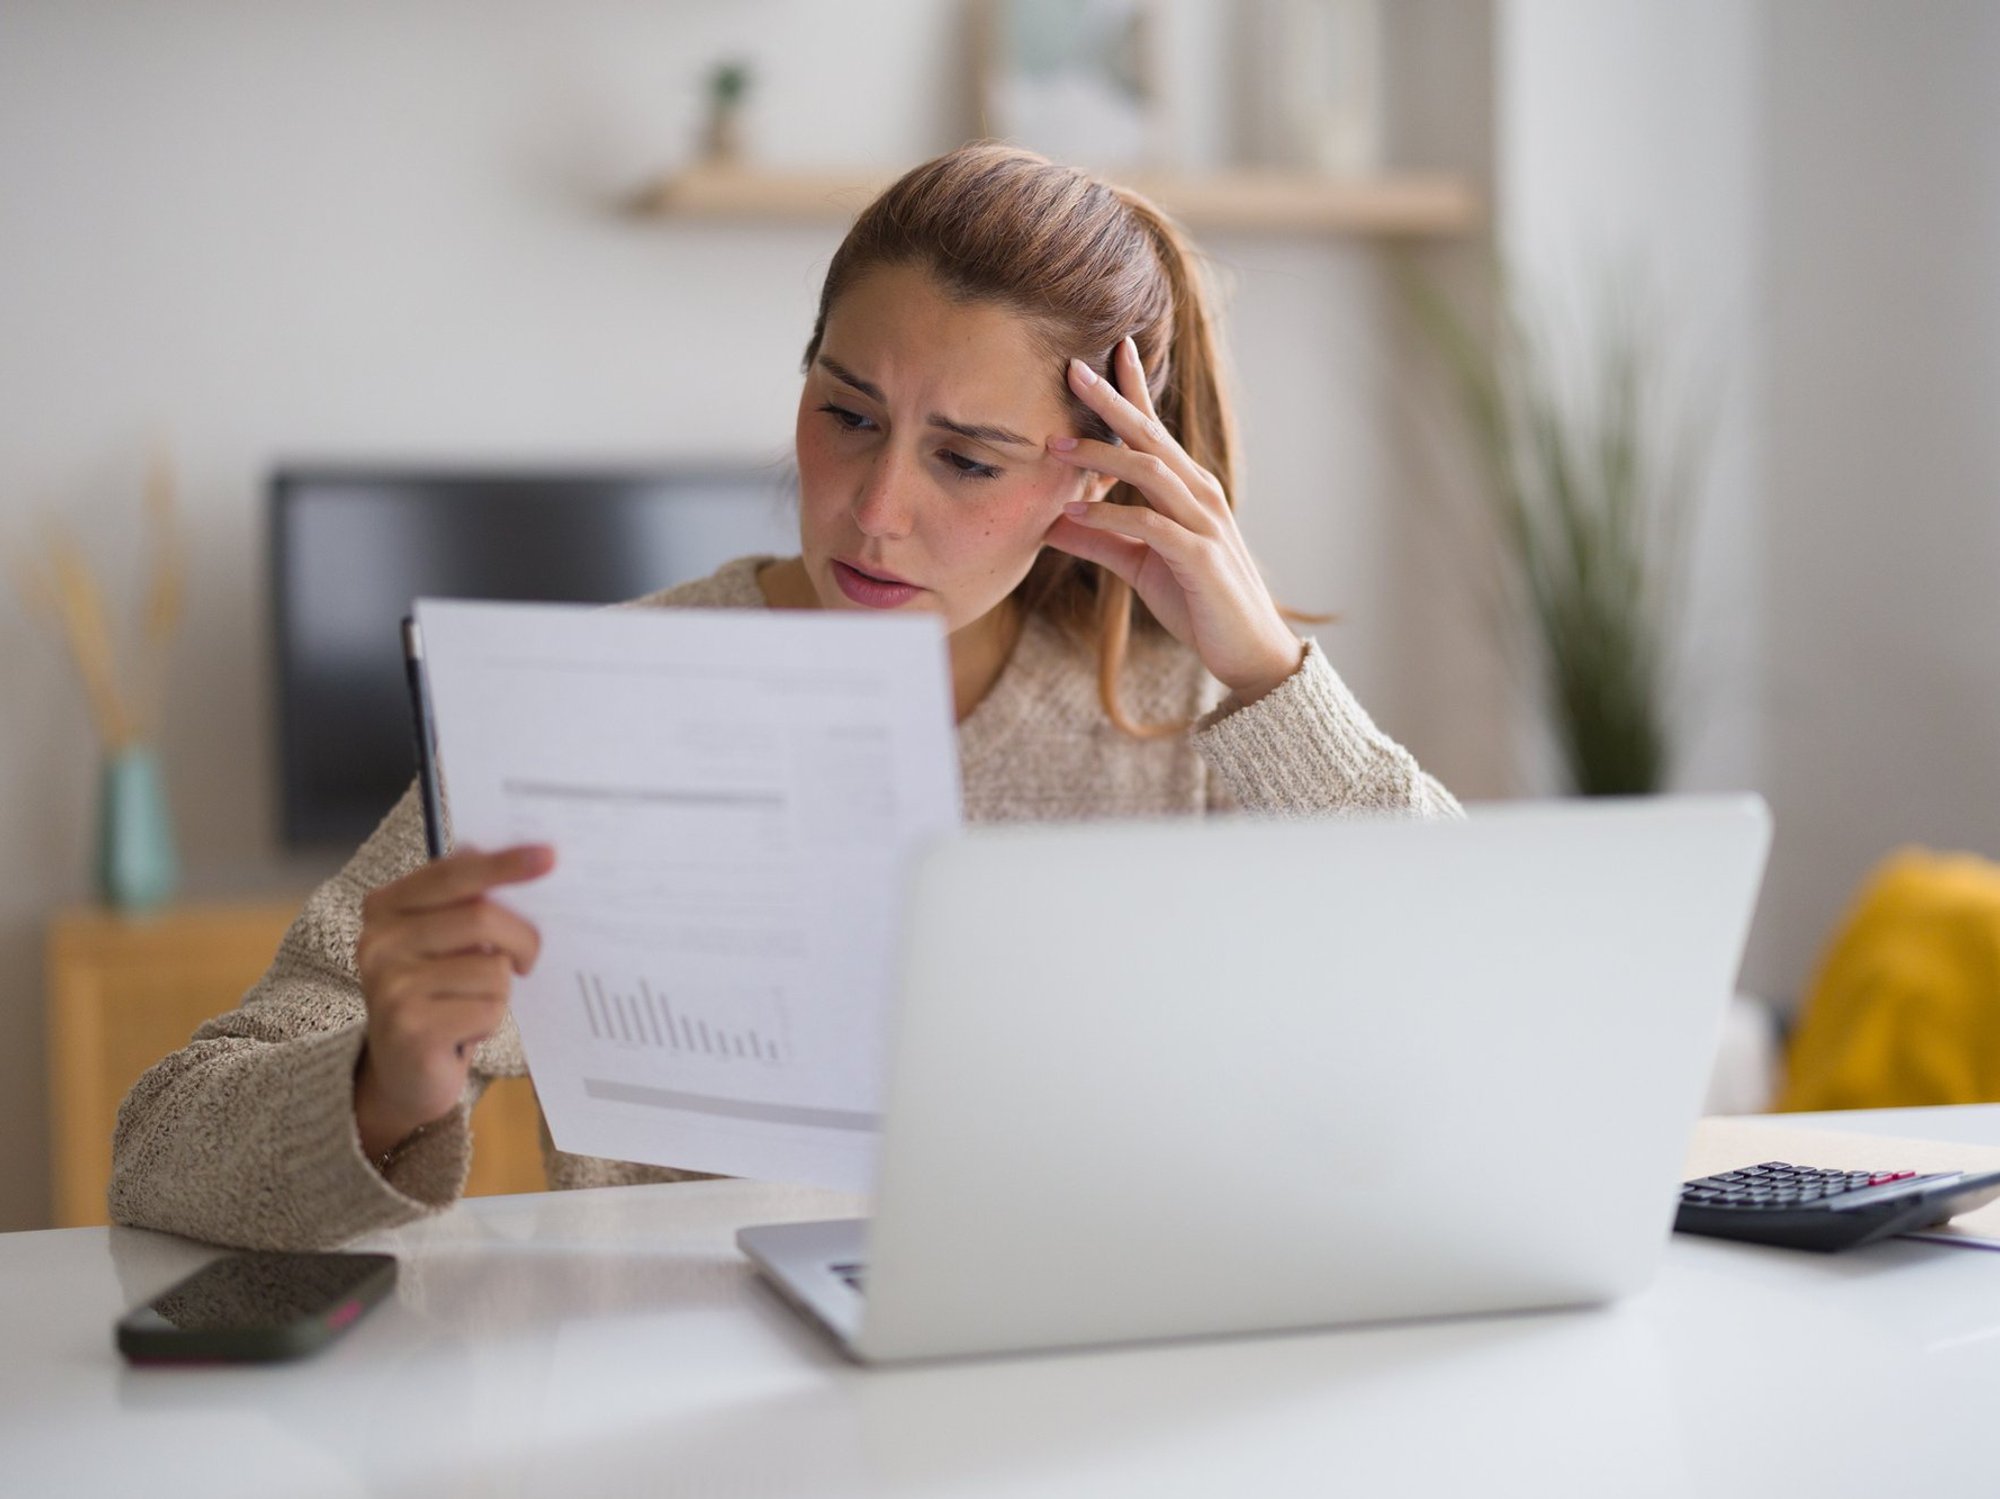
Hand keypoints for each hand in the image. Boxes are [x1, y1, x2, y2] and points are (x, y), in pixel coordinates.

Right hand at [352, 844, 553, 1161]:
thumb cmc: (437, 994)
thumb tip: (526, 860)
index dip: (505, 864)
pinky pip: (488, 1008)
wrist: (403, 1071)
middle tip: (528, 959)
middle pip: (482, 918)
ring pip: (492, 968)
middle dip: (522, 939)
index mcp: (386, 907)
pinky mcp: (411, 1028)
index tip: (550, 856)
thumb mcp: (444, 942)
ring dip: (500, 991)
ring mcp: (391, 986)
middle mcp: (379, 942)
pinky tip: (464, 1031)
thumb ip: (469, 902)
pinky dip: (490, 1021)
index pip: (453, 873)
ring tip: (473, 1004)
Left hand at [1041, 337, 1304, 703]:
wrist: (1248, 651)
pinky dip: (1112, 515)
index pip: (1155, 428)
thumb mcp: (1137, 566)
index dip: (1132, 388)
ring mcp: (1204, 522)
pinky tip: (1075, 512)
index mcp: (1186, 488)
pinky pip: (1151, 526)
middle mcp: (1199, 493)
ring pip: (1151, 472)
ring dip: (1101, 457)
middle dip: (1111, 400)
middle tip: (1071, 369)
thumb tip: (1048, 521)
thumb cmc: (1198, 602)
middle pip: (1150, 435)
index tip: (1109, 349)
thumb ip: (1098, 539)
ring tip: (1055, 447)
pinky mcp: (1200, 557)